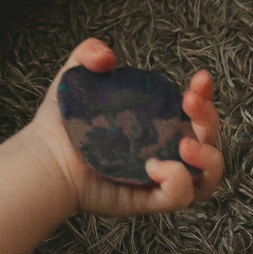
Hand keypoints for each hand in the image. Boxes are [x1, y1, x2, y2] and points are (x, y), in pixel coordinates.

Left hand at [20, 38, 223, 218]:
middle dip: (209, 118)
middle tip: (189, 103)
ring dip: (208, 158)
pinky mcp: (148, 199)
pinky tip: (153, 166)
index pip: (196, 109)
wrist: (43, 157)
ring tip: (184, 145)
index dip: (206, 94)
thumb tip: (109, 56)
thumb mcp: (74, 76)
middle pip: (209, 138)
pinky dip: (177, 181)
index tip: (199, 79)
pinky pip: (180, 197)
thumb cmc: (62, 123)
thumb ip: (89, 53)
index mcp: (158, 121)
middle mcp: (164, 149)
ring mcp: (159, 176)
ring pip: (208, 176)